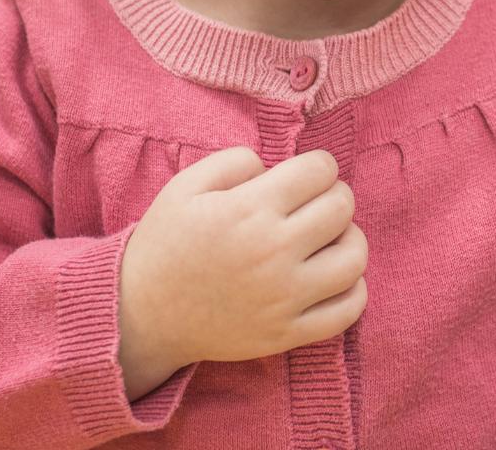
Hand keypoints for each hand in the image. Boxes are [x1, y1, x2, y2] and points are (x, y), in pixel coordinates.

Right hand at [117, 147, 366, 398]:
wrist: (140, 315)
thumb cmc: (166, 243)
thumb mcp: (185, 185)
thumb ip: (236, 160)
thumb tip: (276, 166)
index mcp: (248, 211)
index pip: (321, 171)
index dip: (318, 165)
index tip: (306, 174)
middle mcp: (272, 253)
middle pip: (343, 208)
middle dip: (334, 195)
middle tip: (314, 203)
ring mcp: (283, 298)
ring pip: (355, 257)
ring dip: (348, 239)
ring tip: (326, 238)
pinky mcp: (287, 334)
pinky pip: (348, 310)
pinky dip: (352, 289)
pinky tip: (331, 276)